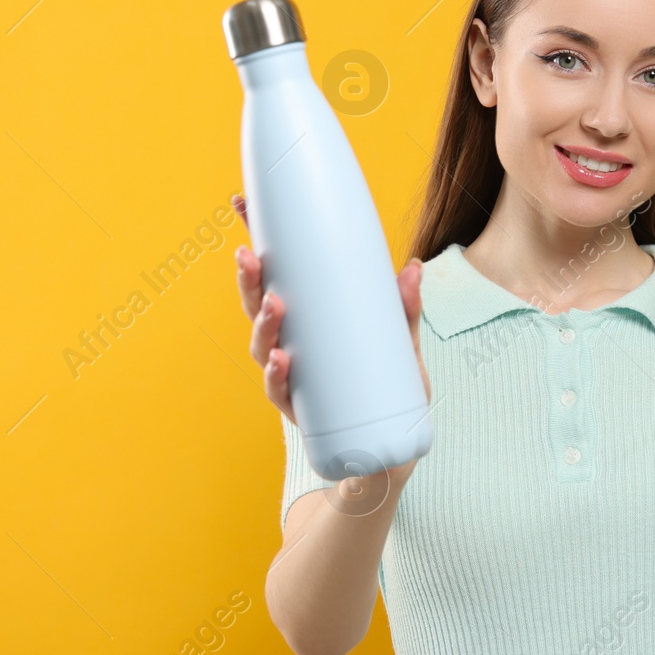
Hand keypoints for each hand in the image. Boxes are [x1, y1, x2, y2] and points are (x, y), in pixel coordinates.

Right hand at [232, 194, 430, 475]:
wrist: (387, 452)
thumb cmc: (388, 388)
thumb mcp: (401, 343)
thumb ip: (405, 309)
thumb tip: (412, 267)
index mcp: (304, 319)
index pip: (273, 275)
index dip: (256, 239)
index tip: (241, 202)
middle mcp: (287, 345)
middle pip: (258, 307)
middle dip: (251, 281)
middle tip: (250, 256)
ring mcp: (291, 378)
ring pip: (262, 348)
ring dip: (264, 325)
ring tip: (276, 305)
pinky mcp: (301, 412)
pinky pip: (282, 392)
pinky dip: (278, 376)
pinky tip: (282, 360)